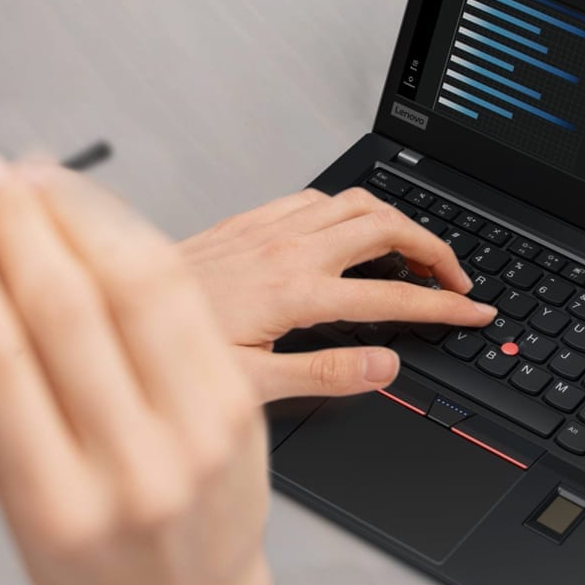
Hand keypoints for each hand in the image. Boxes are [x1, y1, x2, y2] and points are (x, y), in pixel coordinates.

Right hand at [0, 153, 276, 584]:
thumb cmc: (91, 564)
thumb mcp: (16, 503)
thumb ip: (0, 402)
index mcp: (52, 504)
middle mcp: (131, 470)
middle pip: (64, 311)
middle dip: (14, 225)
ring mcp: (196, 437)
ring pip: (135, 290)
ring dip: (79, 217)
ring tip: (34, 179)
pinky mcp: (239, 407)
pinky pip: (186, 302)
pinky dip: (137, 244)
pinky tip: (99, 218)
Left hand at [179, 187, 496, 400]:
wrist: (111, 310)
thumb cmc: (164, 353)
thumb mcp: (248, 385)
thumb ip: (324, 375)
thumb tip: (386, 369)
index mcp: (295, 293)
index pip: (393, 297)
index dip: (443, 307)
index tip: (473, 313)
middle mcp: (286, 251)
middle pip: (388, 228)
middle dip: (435, 250)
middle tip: (456, 281)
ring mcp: (268, 230)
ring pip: (357, 202)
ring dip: (398, 223)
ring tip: (417, 254)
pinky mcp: (249, 221)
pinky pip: (317, 199)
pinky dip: (351, 210)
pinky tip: (352, 231)